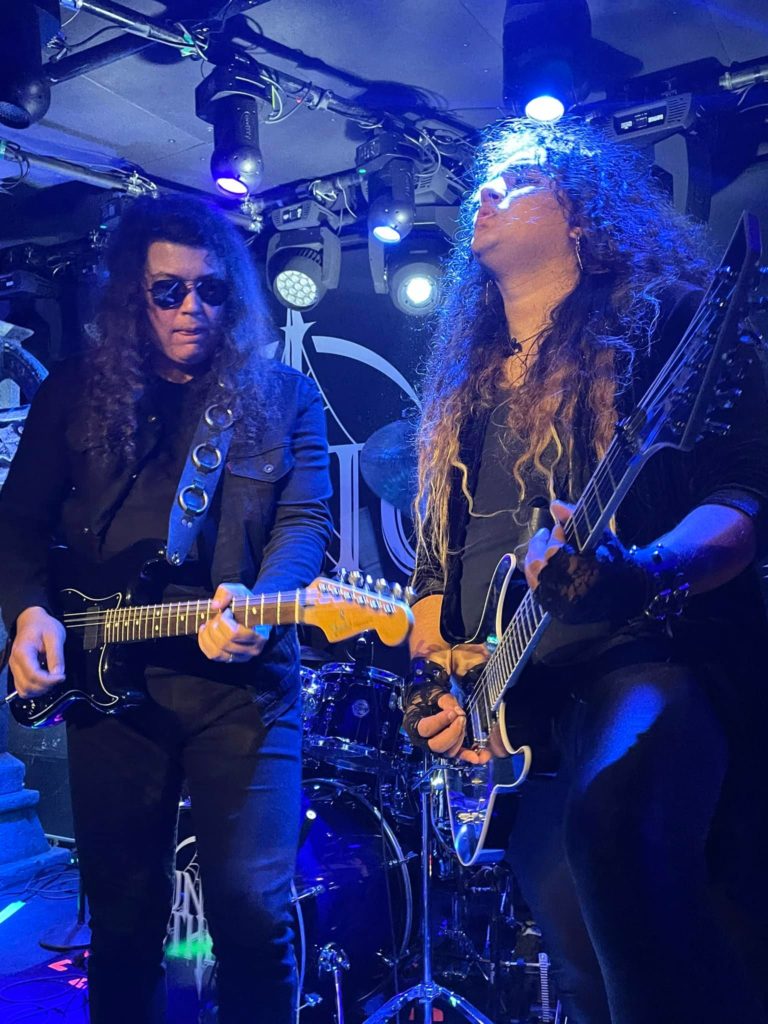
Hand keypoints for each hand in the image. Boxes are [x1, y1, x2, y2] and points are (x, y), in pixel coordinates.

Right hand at [9, 606, 65, 698]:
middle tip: (59, 678)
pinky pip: (23, 687)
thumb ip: (56, 655)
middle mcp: (15, 662)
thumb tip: (58, 673)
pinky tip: (45, 682)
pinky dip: (34, 689)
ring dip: (40, 690)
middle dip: (46, 686)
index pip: (33, 675)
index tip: (62, 677)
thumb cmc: (43, 625)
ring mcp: (15, 668)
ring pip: (24, 690)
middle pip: (27, 686)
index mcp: (22, 653)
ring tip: (52, 680)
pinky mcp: (18, 671)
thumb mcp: (55, 636)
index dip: (49, 681)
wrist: (33, 620)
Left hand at [198, 583, 270, 663]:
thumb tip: (215, 606)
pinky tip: (204, 631)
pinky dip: (204, 643)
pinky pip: (213, 656)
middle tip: (217, 616)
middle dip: (215, 627)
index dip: (225, 621)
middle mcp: (253, 650)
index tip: (227, 611)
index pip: (235, 633)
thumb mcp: (239, 590)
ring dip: (208, 635)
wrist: (251, 613)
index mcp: (260, 635)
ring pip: (217, 652)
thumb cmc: (245, 603)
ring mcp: (242, 657)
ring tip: (209, 623)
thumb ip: (227, 592)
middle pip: (224, 643)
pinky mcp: (232, 659)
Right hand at [411, 693, 490, 764]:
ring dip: (460, 738)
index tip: (452, 712)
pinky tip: (478, 757)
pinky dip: (468, 756)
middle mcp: (424, 741)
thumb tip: (458, 712)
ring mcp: (436, 747)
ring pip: (448, 752)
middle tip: (461, 718)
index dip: (440, 721)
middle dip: (453, 732)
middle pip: (437, 745)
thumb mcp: (436, 696)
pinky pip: (458, 755)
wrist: (429, 704)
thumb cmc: (430, 700)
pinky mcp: (448, 749)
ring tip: (463, 723)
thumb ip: (447, 702)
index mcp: (415, 726)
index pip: (426, 729)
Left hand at [525, 499, 647, 624]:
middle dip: (538, 547)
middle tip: (545, 536)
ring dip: (535, 561)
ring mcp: (561, 605)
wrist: (632, 593)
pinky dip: (538, 578)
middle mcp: (568, 591)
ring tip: (543, 550)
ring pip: (534, 579)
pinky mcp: (559, 613)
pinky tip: (545, 568)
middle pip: (538, 565)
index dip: (553, 537)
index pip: (553, 551)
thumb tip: (554, 505)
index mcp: (580, 572)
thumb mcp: (599, 535)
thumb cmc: (617, 560)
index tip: (558, 528)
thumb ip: (575, 517)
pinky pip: (539, 593)